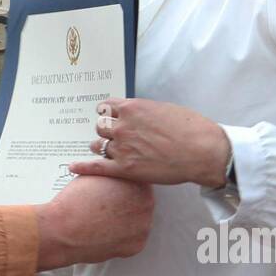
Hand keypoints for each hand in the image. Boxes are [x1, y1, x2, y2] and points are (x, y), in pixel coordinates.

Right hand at [35, 174, 153, 270]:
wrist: (63, 229)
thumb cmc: (75, 202)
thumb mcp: (96, 174)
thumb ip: (111, 174)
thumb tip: (112, 174)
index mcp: (138, 184)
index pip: (139, 182)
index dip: (125, 186)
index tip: (116, 190)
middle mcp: (146, 205)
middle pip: (141, 202)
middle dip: (126, 203)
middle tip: (108, 206)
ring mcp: (143, 227)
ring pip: (138, 222)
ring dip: (125, 220)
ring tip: (104, 219)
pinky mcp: (136, 246)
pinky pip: (131, 240)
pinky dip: (121, 237)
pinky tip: (106, 232)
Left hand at [69, 97, 230, 187]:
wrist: (203, 151)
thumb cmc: (191, 129)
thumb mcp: (164, 109)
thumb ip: (144, 112)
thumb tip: (137, 115)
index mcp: (132, 108)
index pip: (106, 107)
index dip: (107, 113)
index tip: (108, 117)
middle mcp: (123, 126)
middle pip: (100, 126)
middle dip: (105, 131)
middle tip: (113, 137)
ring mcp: (123, 147)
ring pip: (98, 144)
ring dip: (101, 146)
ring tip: (107, 151)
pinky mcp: (125, 168)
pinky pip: (97, 166)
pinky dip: (83, 167)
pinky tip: (72, 167)